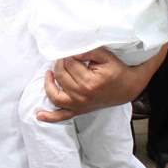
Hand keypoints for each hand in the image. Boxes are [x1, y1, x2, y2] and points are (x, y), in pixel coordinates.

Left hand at [36, 46, 162, 122]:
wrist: (128, 88)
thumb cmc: (117, 70)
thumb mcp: (105, 56)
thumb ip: (88, 51)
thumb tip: (70, 52)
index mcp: (89, 82)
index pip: (69, 63)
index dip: (70, 55)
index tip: (75, 52)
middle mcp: (82, 96)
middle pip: (61, 76)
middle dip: (60, 64)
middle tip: (65, 58)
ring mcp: (79, 105)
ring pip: (55, 94)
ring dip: (49, 83)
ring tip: (49, 73)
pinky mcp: (78, 111)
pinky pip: (61, 116)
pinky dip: (50, 116)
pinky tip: (39, 115)